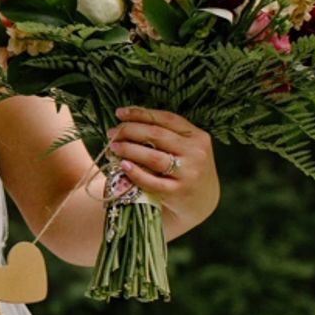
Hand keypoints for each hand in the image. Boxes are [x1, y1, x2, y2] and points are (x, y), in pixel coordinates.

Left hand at [107, 107, 220, 234]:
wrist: (202, 201)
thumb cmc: (186, 168)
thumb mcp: (185, 147)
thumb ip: (165, 134)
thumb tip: (127, 119)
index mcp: (197, 136)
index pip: (166, 119)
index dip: (140, 114)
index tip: (119, 113)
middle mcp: (196, 153)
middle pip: (156, 135)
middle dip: (130, 131)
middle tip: (112, 133)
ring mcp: (188, 173)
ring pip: (152, 157)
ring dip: (129, 149)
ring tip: (113, 147)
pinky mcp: (178, 191)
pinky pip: (151, 181)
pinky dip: (135, 172)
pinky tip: (123, 165)